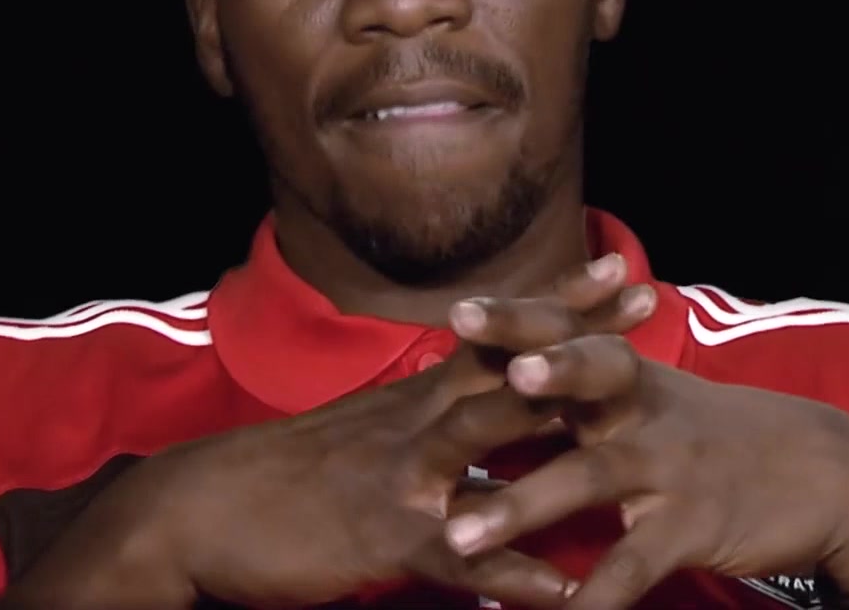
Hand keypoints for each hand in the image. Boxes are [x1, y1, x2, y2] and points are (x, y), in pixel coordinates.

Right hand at [0, 254, 654, 609]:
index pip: (504, 335)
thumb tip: (478, 406)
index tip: (620, 270)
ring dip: (558, 425)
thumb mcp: (364, 432)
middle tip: (649, 301)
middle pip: (513, 362)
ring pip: (490, 434)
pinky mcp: (386, 538)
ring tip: (626, 420)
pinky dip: (517, 573)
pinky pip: (464, 554)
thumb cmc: (286, 474)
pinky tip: (567, 591)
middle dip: (582, 333)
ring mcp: (405, 475)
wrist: (199, 511)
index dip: (563, 302)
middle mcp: (419, 421)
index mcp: (417, 396)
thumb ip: (426, 419)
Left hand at [439, 330, 848, 608]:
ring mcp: (667, 468)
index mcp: (629, 377)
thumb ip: (590, 388)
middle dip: (536, 372)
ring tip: (459, 538)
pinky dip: (592, 598)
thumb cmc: (721, 435)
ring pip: (588, 478)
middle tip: (487, 365)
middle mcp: (642, 411)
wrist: (827, 474)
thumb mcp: (659, 399)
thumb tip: (506, 372)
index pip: (568, 334)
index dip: (518, 321)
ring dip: (521, 507)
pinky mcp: (690, 527)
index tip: (460, 310)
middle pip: (585, 379)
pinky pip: (632, 565)